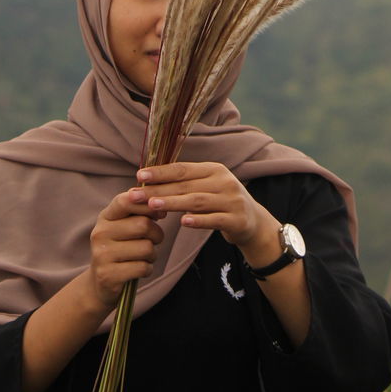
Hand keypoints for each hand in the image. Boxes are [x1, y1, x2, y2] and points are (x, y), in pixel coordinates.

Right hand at [87, 191, 165, 312]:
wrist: (100, 283)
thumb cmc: (120, 248)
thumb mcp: (123, 226)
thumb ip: (137, 210)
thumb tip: (158, 200)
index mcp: (105, 217)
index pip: (125, 201)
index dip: (146, 203)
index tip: (160, 213)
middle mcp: (100, 233)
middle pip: (143, 225)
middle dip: (157, 234)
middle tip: (154, 240)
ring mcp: (102, 254)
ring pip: (146, 248)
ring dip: (153, 254)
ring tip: (145, 256)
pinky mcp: (108, 275)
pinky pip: (143, 267)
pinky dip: (148, 269)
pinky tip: (140, 269)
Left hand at [129, 162, 279, 265]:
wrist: (253, 222)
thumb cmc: (221, 202)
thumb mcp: (208, 186)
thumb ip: (186, 183)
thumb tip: (150, 180)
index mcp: (214, 169)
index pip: (183, 169)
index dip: (161, 172)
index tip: (139, 176)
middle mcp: (224, 181)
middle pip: (186, 185)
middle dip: (159, 190)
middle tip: (137, 195)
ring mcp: (232, 200)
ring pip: (197, 201)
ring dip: (174, 203)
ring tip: (153, 205)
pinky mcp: (237, 220)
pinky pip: (215, 220)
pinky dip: (199, 220)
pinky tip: (183, 222)